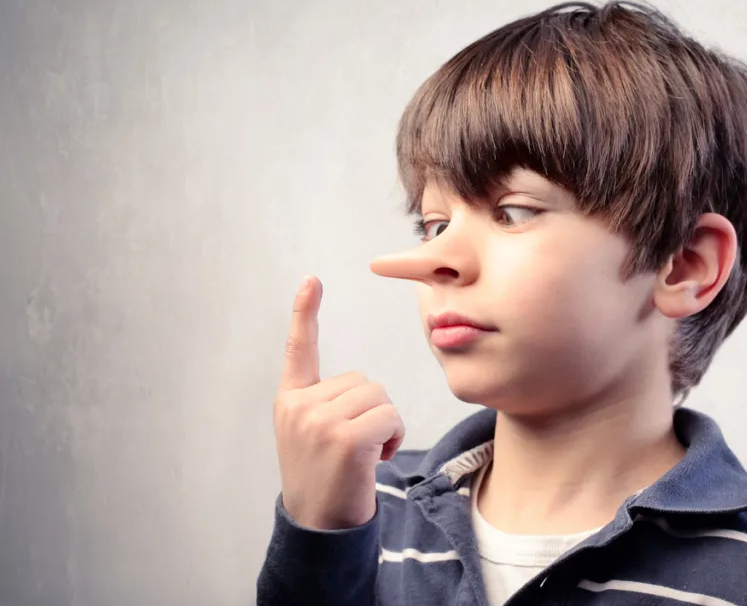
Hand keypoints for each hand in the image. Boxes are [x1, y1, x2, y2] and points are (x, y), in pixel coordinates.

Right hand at [273, 276, 404, 529]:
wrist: (319, 528)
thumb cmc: (326, 480)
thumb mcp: (311, 436)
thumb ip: (326, 405)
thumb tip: (363, 390)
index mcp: (290, 401)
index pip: (298, 350)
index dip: (304, 313)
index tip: (312, 280)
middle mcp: (299, 406)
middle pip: (362, 380)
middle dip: (372, 411)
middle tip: (356, 448)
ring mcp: (319, 421)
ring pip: (379, 396)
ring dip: (385, 425)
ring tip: (364, 456)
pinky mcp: (344, 438)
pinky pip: (389, 416)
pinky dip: (393, 437)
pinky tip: (376, 460)